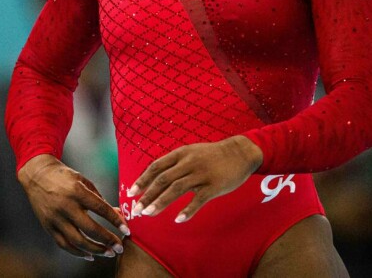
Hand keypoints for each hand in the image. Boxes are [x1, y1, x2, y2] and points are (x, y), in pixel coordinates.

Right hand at [17, 154, 129, 260]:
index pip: (101, 209)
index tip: (126, 230)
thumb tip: (117, 213)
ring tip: (108, 253)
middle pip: (90, 229)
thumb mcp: (83, 181)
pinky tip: (89, 255)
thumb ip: (99, 198)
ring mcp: (55, 218)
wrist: (37, 175)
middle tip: (119, 247)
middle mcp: (66, 206)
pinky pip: (64, 244)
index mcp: (77, 192)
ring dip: (95, 250)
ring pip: (77, 241)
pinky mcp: (48, 226)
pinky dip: (77, 252)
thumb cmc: (63, 176)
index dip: (116, 221)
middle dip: (107, 240)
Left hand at [126, 135, 263, 222]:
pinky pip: (198, 200)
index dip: (143, 180)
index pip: (156, 167)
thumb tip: (155, 176)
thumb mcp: (191, 152)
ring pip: (176, 189)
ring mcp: (201, 174)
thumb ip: (175, 163)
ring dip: (160, 203)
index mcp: (180, 154)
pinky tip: (178, 219)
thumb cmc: (212, 155)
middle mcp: (188, 163)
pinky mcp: (214, 186)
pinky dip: (187, 210)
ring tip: (148, 214)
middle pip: (163, 180)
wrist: (239, 153)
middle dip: (147, 196)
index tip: (131, 193)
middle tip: (137, 210)